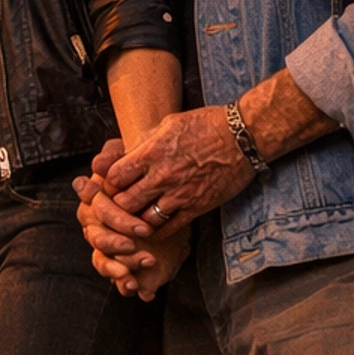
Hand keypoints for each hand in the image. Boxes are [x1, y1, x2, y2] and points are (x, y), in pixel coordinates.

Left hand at [102, 106, 255, 225]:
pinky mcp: (196, 207)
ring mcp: (179, 195)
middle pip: (125, 202)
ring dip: (137, 219)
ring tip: (137, 215)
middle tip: (122, 202)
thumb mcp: (169, 123)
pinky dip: (157, 230)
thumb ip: (146, 141)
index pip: (115, 176)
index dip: (111, 180)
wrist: (242, 137)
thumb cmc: (206, 125)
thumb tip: (126, 153)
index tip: (116, 181)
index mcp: (152, 152)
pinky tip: (154, 227)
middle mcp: (162, 176)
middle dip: (119, 203)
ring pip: (144, 220)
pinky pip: (169, 228)